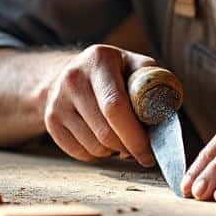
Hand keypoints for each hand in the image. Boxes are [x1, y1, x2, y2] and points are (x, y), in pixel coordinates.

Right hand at [43, 44, 157, 167]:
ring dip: (113, 152)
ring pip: (93, 146)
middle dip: (127, 148)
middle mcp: (73, 78)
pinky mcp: (50, 120)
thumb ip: (154, 83)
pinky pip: (79, 153)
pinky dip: (97, 155)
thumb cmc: (116, 73)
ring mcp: (57, 100)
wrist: (75, 72)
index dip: (135, 135)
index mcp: (99, 60)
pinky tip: (103, 140)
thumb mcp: (136, 65)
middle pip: (104, 131)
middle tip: (140, 151)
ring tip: (121, 139)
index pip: (116, 106)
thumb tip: (165, 114)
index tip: (149, 153)